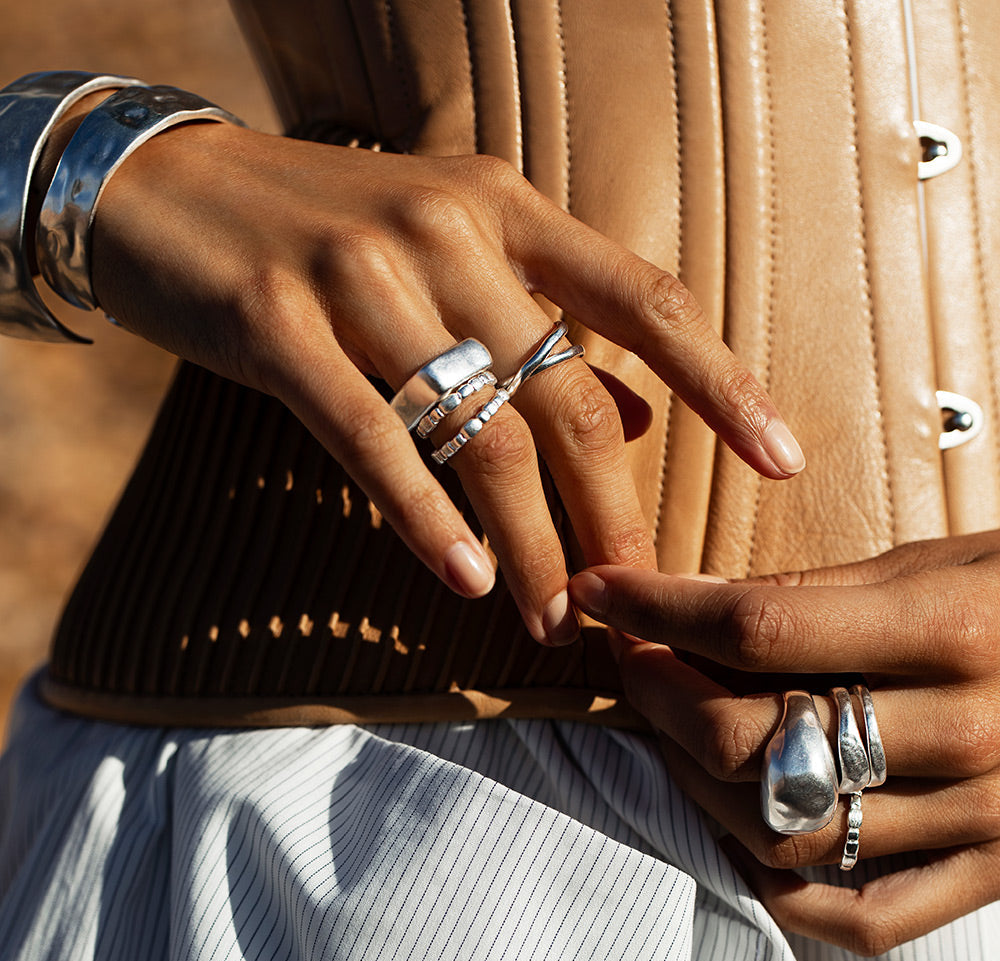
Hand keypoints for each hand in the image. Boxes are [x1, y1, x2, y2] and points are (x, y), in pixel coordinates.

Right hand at [86, 122, 802, 644]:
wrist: (166, 190)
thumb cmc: (323, 232)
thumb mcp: (449, 248)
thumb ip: (542, 326)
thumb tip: (636, 419)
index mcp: (505, 208)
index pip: (642, 298)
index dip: (720, 382)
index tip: (783, 461)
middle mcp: (446, 230)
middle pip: (566, 397)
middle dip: (611, 515)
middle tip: (635, 602)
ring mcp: (359, 274)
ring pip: (478, 434)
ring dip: (528, 543)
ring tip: (551, 619)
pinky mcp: (278, 324)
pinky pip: (370, 439)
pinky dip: (423, 519)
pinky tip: (462, 580)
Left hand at [570, 532, 999, 953]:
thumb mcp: (941, 566)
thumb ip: (818, 597)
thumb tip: (688, 611)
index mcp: (958, 631)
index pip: (760, 626)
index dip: (659, 609)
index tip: (601, 592)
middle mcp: (972, 733)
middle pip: (758, 738)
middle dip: (663, 698)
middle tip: (635, 666)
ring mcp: (985, 819)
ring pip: (787, 832)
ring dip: (699, 785)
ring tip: (676, 740)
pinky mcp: (994, 877)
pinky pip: (865, 917)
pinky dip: (783, 890)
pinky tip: (746, 839)